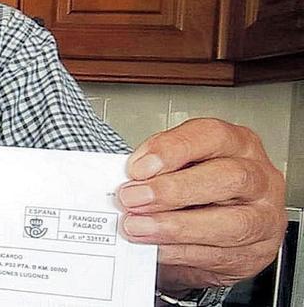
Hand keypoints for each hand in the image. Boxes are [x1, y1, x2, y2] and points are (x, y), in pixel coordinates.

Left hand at [117, 118, 284, 291]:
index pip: (211, 136)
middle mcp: (258, 177)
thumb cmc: (202, 186)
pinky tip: (155, 246)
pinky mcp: (256, 252)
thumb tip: (128, 179)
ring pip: (229, 223)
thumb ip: (159, 167)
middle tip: (132, 198)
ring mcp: (263, 217)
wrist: (226, 230)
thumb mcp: (181, 165)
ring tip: (137, 226)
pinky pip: (218, 255)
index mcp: (237, 144)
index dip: (172, 150)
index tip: (137, 167)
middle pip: (227, 178)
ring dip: (174, 227)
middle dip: (173, 190)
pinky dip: (179, 252)